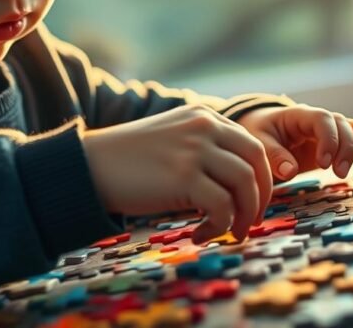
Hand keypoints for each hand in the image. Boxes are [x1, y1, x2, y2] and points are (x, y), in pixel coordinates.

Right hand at [81, 104, 272, 242]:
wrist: (90, 165)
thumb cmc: (129, 160)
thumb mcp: (172, 138)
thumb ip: (204, 148)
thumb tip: (236, 186)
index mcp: (203, 116)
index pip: (253, 145)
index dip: (261, 178)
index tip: (253, 202)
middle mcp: (204, 127)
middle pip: (257, 162)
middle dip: (260, 197)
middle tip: (251, 221)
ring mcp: (195, 150)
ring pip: (245, 185)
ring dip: (244, 216)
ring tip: (231, 233)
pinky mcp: (184, 177)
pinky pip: (222, 207)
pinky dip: (219, 227)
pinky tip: (200, 235)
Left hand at [236, 104, 352, 180]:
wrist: (265, 130)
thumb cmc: (261, 134)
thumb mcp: (259, 142)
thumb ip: (274, 156)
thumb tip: (291, 171)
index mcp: (300, 115)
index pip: (322, 119)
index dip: (328, 139)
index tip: (323, 165)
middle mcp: (321, 119)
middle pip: (344, 126)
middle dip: (346, 150)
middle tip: (338, 174)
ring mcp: (332, 130)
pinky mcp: (338, 143)